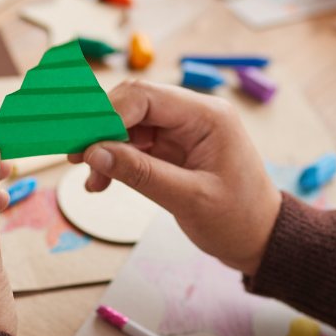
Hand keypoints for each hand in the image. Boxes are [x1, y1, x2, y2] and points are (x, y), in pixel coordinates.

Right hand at [71, 83, 281, 276]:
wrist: (261, 239)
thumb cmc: (238, 220)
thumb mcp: (190, 200)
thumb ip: (141, 174)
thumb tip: (95, 152)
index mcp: (207, 116)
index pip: (144, 96)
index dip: (106, 116)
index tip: (81, 144)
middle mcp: (193, 115)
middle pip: (132, 105)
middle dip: (100, 130)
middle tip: (73, 158)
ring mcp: (182, 131)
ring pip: (129, 126)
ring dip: (104, 149)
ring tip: (91, 181)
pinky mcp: (174, 150)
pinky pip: (136, 146)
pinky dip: (116, 162)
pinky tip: (101, 182)